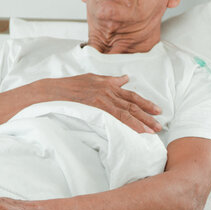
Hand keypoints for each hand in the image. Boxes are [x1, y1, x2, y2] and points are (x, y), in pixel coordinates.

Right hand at [33, 73, 162, 133]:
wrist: (50, 92)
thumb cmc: (68, 87)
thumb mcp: (90, 79)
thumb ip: (109, 80)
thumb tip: (125, 79)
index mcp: (107, 85)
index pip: (131, 96)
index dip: (145, 103)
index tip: (157, 110)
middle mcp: (107, 90)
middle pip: (132, 104)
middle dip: (147, 114)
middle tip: (159, 124)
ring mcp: (102, 98)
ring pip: (127, 112)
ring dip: (141, 122)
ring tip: (152, 131)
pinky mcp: (96, 106)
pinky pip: (116, 117)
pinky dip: (128, 124)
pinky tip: (137, 131)